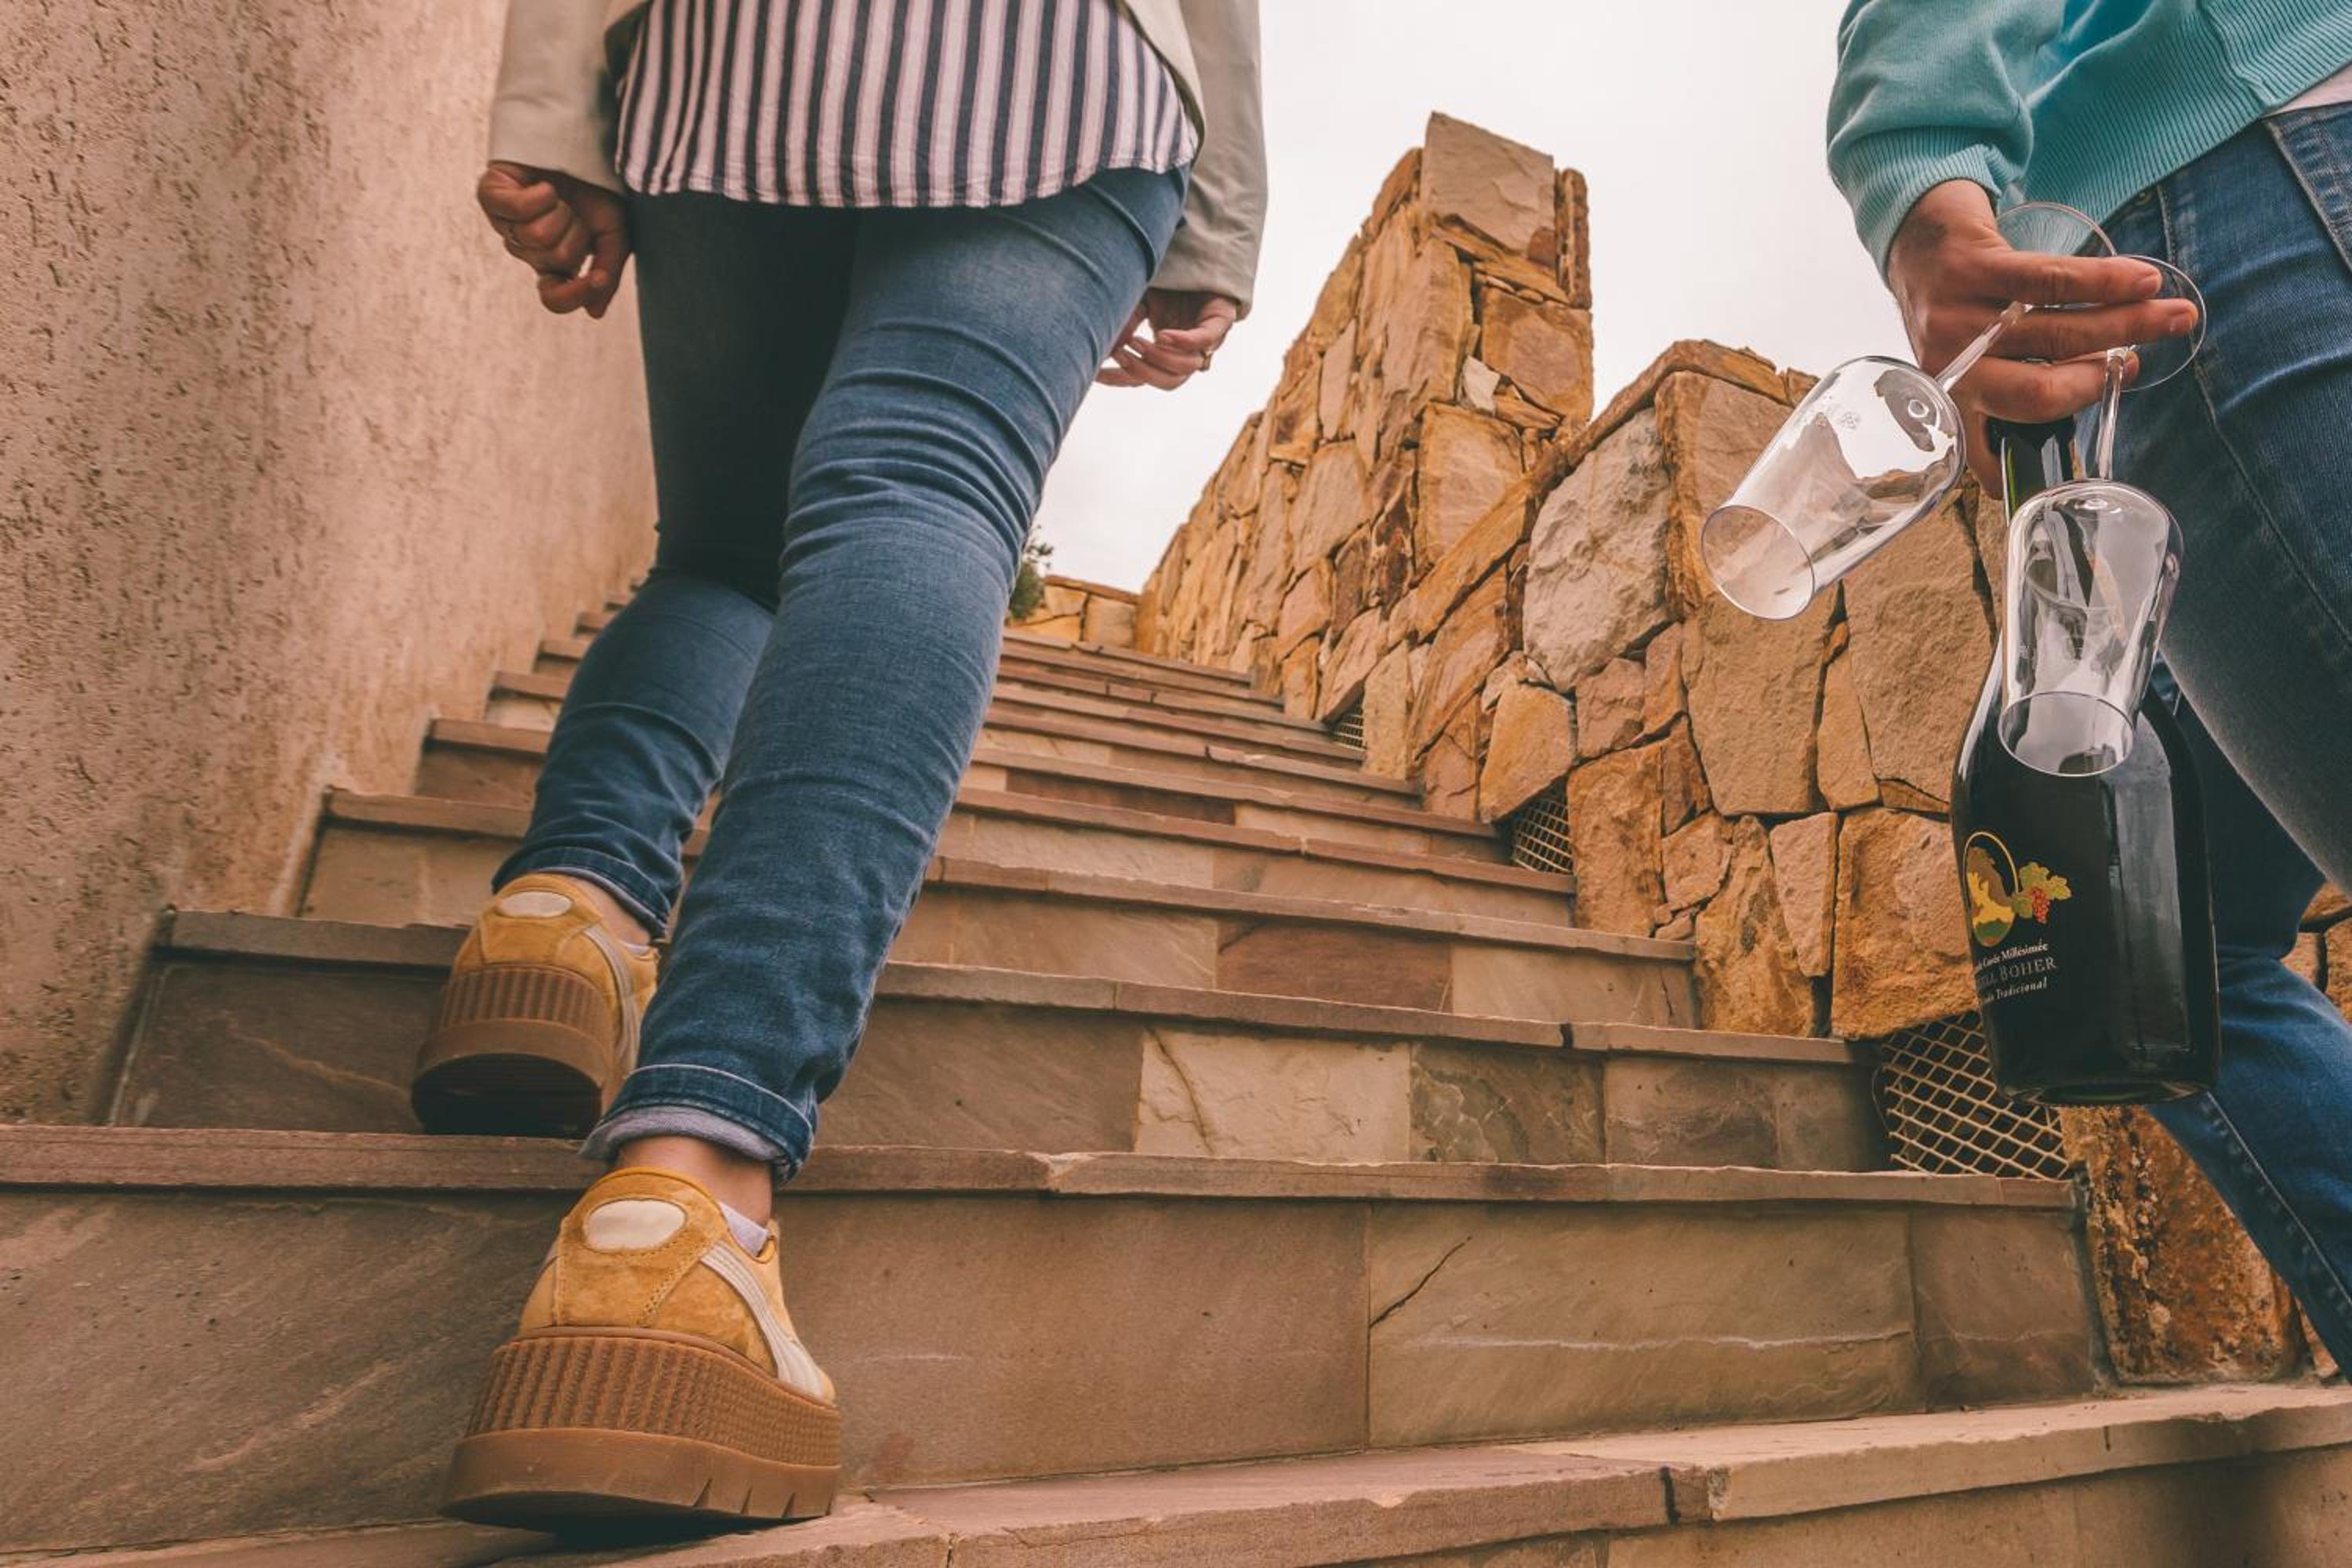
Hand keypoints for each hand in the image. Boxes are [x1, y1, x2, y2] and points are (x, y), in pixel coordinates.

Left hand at [477, 161, 631, 318]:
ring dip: (559, 213)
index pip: (554, 298)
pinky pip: (513, 210)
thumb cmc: (595, 186)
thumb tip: (594, 312)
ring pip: (533, 237)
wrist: (581, 138)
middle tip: (577, 211)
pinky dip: (538, 197)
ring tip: (560, 195)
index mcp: (555, 261)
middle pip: (553, 261)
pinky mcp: (492, 195)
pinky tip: (546, 187)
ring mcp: (505, 223)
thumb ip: (608, 272)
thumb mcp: (614, 233)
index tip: (594, 280)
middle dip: (575, 234)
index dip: (572, 295)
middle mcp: (527, 247)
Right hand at [1097, 290, 1238, 389]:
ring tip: (1136, 342)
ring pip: (1186, 368)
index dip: (1120, 378)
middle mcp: (1189, 350)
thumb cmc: (1169, 282)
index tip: (1095, 374)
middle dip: (1141, 371)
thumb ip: (1125, 324)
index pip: (1145, 376)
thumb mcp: (1139, 303)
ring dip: (1158, 359)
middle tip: (1120, 354)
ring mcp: (1208, 339)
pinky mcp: (1221, 320)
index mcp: (1169, 351)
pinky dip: (1184, 342)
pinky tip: (1163, 336)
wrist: (1199, 254)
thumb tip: (1101, 347)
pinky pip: (1205, 340)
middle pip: (1169, 381)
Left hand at [1886, 180, 2197, 486]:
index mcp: (1952, 397)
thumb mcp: (1977, 359)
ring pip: (2055, 333)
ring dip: (2126, 325)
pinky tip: (2141, 281)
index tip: (2114, 392)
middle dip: (2106, 377)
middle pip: (2040, 390)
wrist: (1915, 236)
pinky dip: (2103, 283)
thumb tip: (2106, 383)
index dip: (2066, 418)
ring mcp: (1953, 319)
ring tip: (2173, 316)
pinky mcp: (1970, 269)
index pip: (2007, 434)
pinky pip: (2047, 281)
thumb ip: (2024, 381)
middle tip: (2150, 357)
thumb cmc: (1961, 306)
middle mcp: (1948, 367)